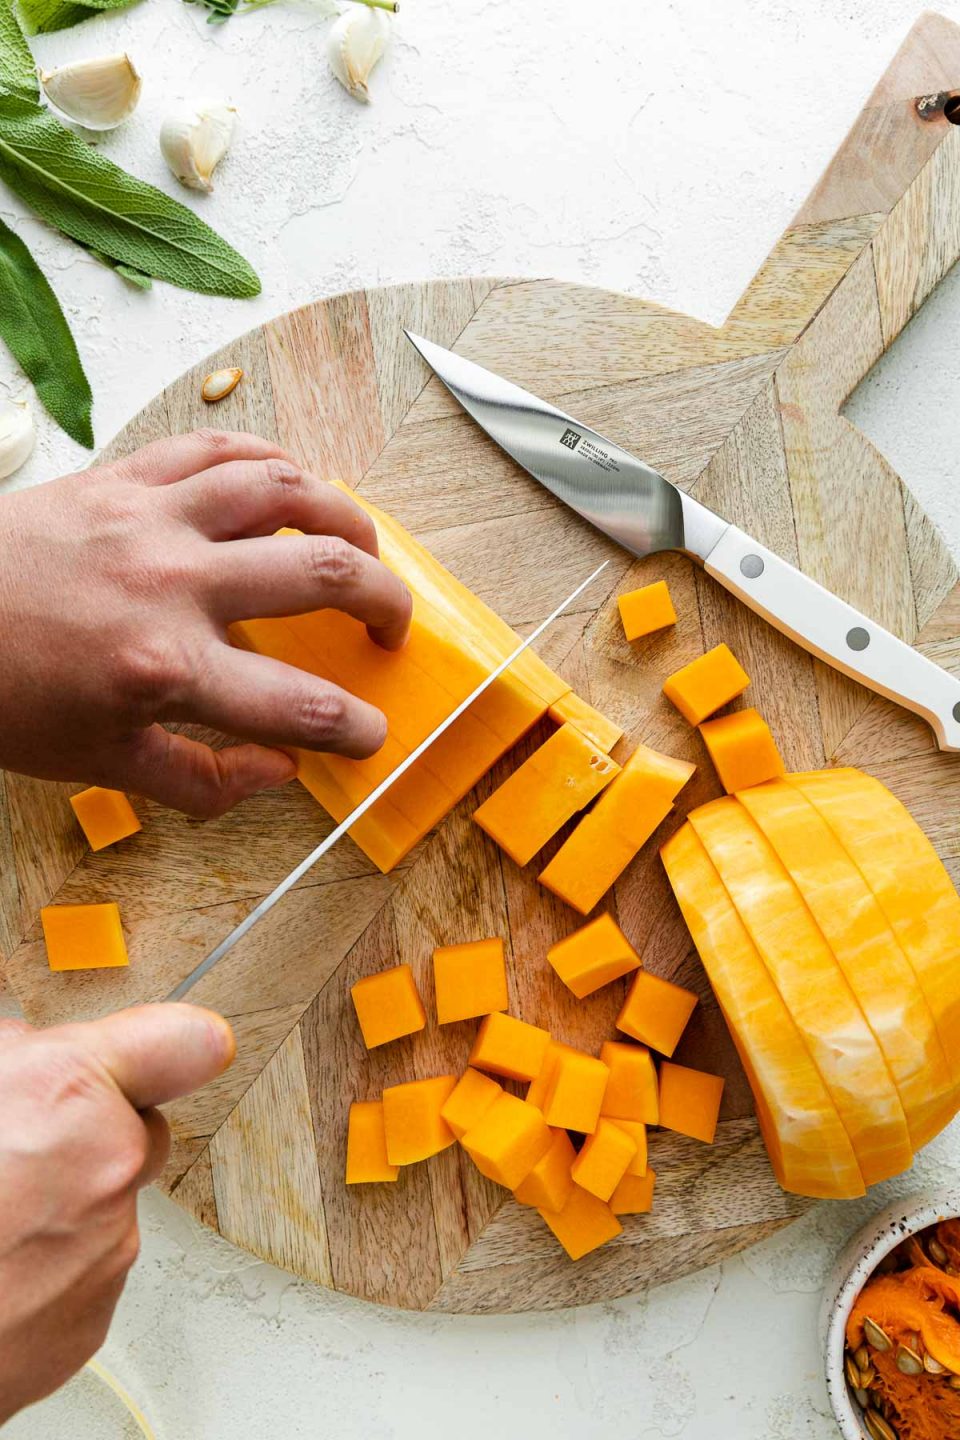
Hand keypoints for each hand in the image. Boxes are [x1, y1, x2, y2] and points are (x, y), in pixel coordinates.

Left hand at [0, 429, 411, 816]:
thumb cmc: (1, 693)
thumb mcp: (96, 765)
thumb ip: (201, 780)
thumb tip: (279, 770)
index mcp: (166, 669)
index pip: (298, 705)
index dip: (353, 727)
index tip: (368, 733)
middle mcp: (172, 584)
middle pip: (321, 576)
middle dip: (384, 604)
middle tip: (392, 626)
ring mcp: (150, 520)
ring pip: (283, 490)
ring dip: (344, 515)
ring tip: (366, 543)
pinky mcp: (121, 478)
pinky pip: (215, 447)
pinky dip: (267, 457)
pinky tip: (291, 478)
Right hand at [0, 1003, 233, 1423]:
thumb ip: (12, 1063)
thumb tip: (33, 1057)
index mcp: (67, 1094)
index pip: (182, 1041)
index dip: (177, 1042)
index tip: (187, 1045)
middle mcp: (105, 1169)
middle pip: (138, 1130)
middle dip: (93, 1134)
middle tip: (20, 1151)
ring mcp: (105, 1250)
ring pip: (109, 1205)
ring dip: (65, 1206)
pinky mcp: (91, 1319)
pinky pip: (88, 1269)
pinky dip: (51, 1268)